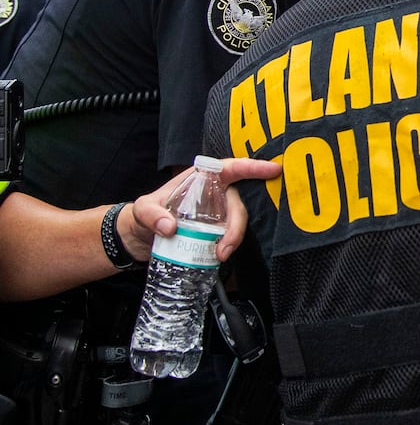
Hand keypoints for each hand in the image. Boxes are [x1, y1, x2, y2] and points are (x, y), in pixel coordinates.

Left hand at [121, 158, 281, 262]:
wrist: (140, 238)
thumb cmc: (145, 214)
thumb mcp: (142, 210)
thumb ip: (152, 214)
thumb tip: (170, 227)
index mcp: (203, 178)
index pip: (232, 168)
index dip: (254, 167)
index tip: (273, 170)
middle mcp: (215, 194)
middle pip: (238, 204)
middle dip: (236, 226)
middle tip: (225, 248)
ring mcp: (218, 213)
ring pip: (237, 221)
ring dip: (233, 238)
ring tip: (219, 256)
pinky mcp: (216, 231)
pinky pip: (230, 236)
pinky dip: (228, 246)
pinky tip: (217, 257)